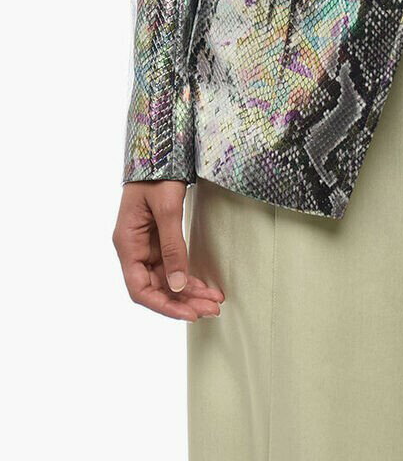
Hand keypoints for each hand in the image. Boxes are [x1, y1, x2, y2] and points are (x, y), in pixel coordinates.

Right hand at [113, 181, 223, 321]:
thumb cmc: (158, 174)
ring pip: (166, 279)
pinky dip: (188, 276)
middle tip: (212, 309)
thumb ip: (173, 247)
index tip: (189, 314)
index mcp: (127, 243)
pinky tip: (205, 285)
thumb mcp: (167, 209)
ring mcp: (146, 244)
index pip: (140, 289)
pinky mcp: (159, 238)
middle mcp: (134, 248)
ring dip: (189, 292)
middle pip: (155, 287)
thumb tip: (178, 285)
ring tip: (215, 301)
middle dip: (183, 301)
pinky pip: (172, 265)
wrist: (161, 148)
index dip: (164, 306)